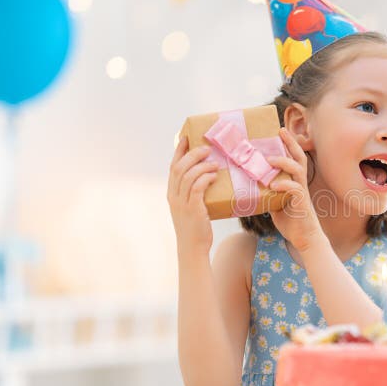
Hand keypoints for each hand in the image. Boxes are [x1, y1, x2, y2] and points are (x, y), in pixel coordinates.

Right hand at [167, 135, 219, 255]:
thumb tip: (208, 176)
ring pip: (188, 175)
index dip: (179, 151)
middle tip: (206, 148)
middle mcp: (174, 196)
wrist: (193, 248)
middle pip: (179, 167)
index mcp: (171, 193)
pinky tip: (214, 175)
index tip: (186, 137)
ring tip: (214, 163)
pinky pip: (197, 187)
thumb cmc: (196, 228)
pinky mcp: (192, 209)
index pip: (173, 167)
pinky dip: (205, 178)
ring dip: (202, 165)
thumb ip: (194, 192)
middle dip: (192, 154)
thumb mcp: (191, 207)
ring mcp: (181, 203)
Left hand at [266, 128, 323, 251]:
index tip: (280, 132)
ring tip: (270, 160)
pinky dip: (284, 185)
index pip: (293, 159)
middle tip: (281, 131)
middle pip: (299, 157)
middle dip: (290, 143)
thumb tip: (252, 188)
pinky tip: (274, 185)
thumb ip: (268, 194)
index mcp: (294, 182)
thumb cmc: (292, 223)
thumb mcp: (275, 205)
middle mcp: (300, 184)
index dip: (288, 145)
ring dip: (283, 162)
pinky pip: (295, 189)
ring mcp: (302, 193)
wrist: (305, 240)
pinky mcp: (302, 203)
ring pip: (297, 169)